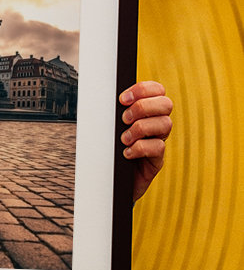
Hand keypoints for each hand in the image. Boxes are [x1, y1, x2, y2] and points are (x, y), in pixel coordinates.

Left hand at [119, 81, 172, 201]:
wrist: (110, 180)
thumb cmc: (109, 149)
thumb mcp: (110, 127)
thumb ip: (114, 112)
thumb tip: (103, 97)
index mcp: (147, 111)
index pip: (157, 90)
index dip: (143, 89)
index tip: (122, 99)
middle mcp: (156, 124)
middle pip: (166, 104)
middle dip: (142, 107)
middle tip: (124, 119)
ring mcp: (158, 141)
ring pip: (165, 124)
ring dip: (140, 128)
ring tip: (123, 139)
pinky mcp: (157, 160)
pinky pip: (158, 147)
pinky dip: (140, 148)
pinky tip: (126, 153)